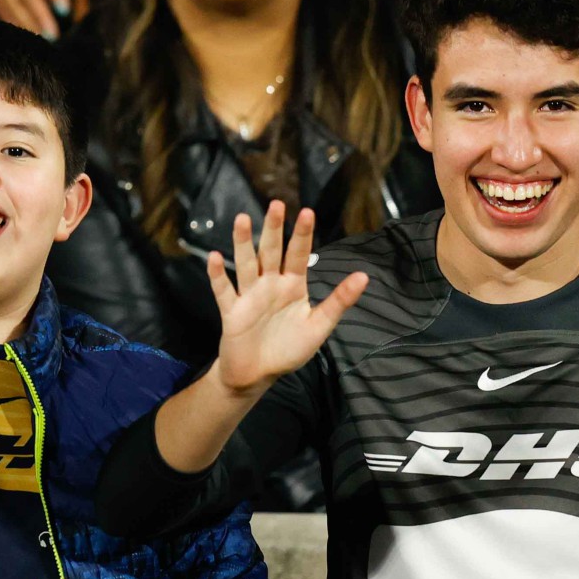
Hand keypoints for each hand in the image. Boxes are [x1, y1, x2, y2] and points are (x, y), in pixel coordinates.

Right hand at [208, 200, 367, 397]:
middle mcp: (270, 285)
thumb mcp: (319, 326)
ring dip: (243, 243)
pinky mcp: (231, 311)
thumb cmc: (289, 349)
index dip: (302, 234)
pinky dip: (218, 275)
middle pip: (270, 252)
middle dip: (273, 229)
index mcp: (293, 286)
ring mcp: (249, 296)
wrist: (258, 374)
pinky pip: (223, 290)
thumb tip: (364, 276)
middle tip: (276, 204)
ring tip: (242, 219)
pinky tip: (214, 257)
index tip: (307, 212)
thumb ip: (339, 301)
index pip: (298, 255)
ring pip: (245, 264)